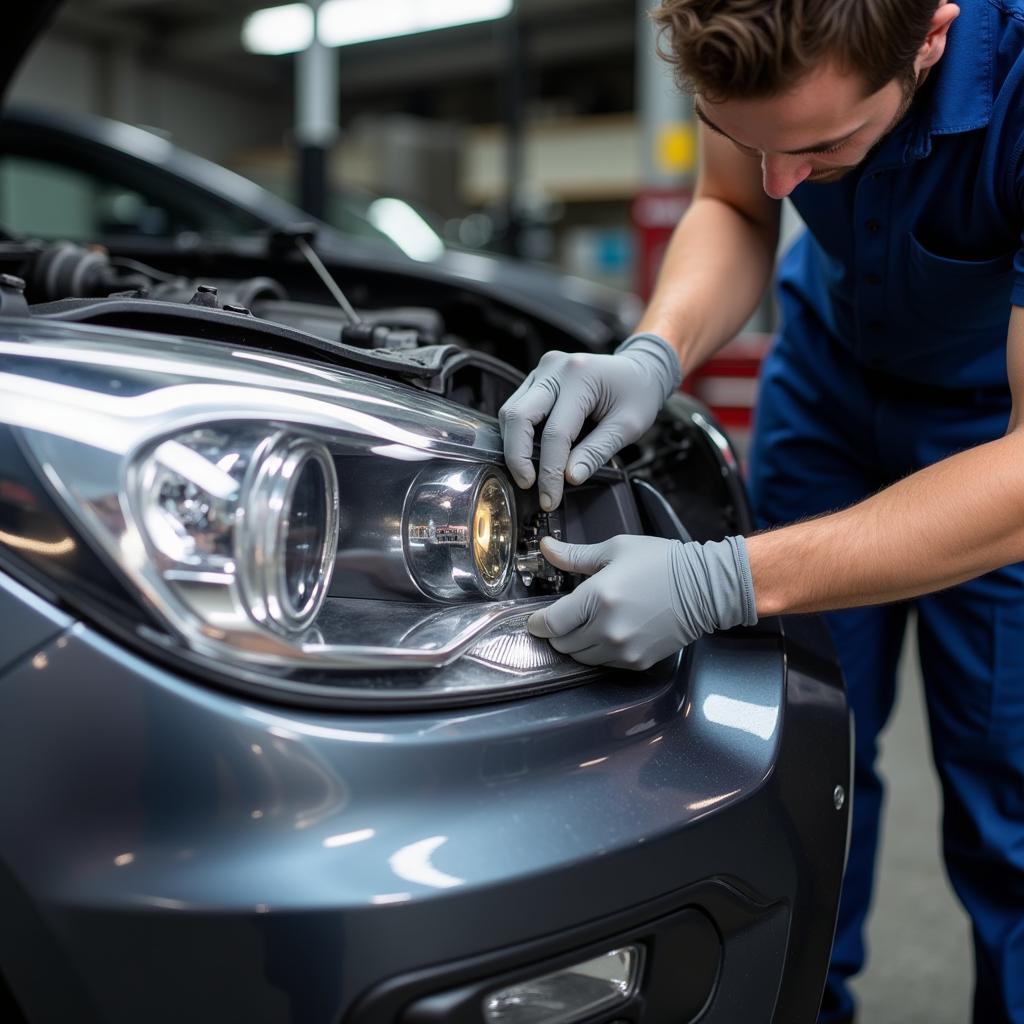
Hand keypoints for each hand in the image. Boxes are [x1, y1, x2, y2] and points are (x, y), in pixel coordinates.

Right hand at [498, 333, 680, 510]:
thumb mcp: (628, 426)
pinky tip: (531, 454)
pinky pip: (517, 408)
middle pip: (518, 417)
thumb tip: (570, 478)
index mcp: (580, 377)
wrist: (640, 369)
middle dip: (518, 457)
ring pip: (510, 412)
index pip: (555, 432)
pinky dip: (519, 434)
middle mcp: (554, 369)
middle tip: (528, 486)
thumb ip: (596, 452)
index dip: (550, 471)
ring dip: (515, 446)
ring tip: (530, 474)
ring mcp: (543, 371)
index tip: (551, 498)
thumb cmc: (638, 394)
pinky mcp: (537, 379)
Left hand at [527, 534, 756, 670]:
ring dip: (576, 645)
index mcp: (598, 598)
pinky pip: (604, 664)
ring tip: (584, 626)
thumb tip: (546, 547)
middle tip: (562, 619)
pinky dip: (598, 652)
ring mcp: (623, 649)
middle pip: (563, 645)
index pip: (551, 623)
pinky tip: (606, 634)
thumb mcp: (615, 550)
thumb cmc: (661, 563)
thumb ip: (575, 555)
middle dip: (557, 633)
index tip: (536, 620)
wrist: (704, 588)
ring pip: (581, 658)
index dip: (538, 623)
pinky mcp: (637, 661)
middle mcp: (607, 629)